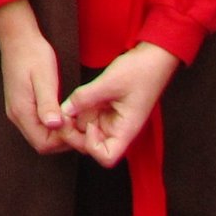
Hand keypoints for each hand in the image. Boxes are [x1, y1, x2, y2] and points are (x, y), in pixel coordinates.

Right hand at [0, 0, 71, 154]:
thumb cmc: (33, 55)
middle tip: (81, 126)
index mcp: (22, 111)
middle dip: (63, 140)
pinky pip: (38, 124)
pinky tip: (64, 113)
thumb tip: (54, 125)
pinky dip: (53, 124)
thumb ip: (48, 103)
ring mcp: (18, 110)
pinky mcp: (22, 104)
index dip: (63, 142)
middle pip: (42, 143)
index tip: (79, 129)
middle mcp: (17, 115)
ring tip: (75, 119)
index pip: (43, 144)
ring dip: (59, 133)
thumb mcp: (44, 78)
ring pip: (40, 135)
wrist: (18, 37)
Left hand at [61, 41, 179, 167]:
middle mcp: (117, 129)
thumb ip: (85, 97)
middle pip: (91, 147)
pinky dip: (76, 112)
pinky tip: (71, 101)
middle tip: (63, 114)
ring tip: (66, 105)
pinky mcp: (104, 109)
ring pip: (85, 132)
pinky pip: (86, 116)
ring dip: (73, 122)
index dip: (92, 146)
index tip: (89, 124)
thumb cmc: (139, 71)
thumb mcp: (109, 82)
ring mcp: (109, 119)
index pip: (106, 157)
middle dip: (74, 134)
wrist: (152, 58)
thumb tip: (64, 110)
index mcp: (126, 129)